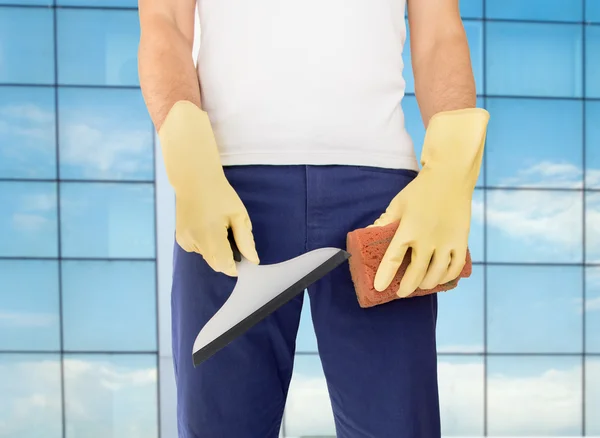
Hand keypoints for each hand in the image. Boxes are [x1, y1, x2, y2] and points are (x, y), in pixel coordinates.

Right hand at [158, 100, 259, 275]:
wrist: (194, 179)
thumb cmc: (220, 195)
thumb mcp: (239, 215)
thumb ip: (246, 240)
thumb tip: (253, 261)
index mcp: (210, 235)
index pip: (224, 266)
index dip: (235, 267)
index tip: (242, 260)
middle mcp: (194, 240)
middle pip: (215, 264)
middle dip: (227, 258)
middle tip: (232, 236)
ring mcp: (185, 240)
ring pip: (207, 257)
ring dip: (216, 251)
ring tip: (219, 228)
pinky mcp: (181, 239)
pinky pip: (198, 250)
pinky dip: (206, 245)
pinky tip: (208, 227)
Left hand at [372, 108, 488, 296]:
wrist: (450, 177)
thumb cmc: (420, 191)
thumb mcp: (398, 204)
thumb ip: (385, 221)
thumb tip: (370, 233)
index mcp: (408, 230)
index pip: (393, 259)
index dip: (385, 276)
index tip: (379, 287)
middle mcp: (428, 240)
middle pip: (415, 273)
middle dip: (406, 287)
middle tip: (400, 293)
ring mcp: (446, 242)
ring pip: (436, 274)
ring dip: (425, 284)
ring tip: (419, 286)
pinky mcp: (461, 241)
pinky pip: (454, 267)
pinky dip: (447, 277)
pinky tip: (440, 280)